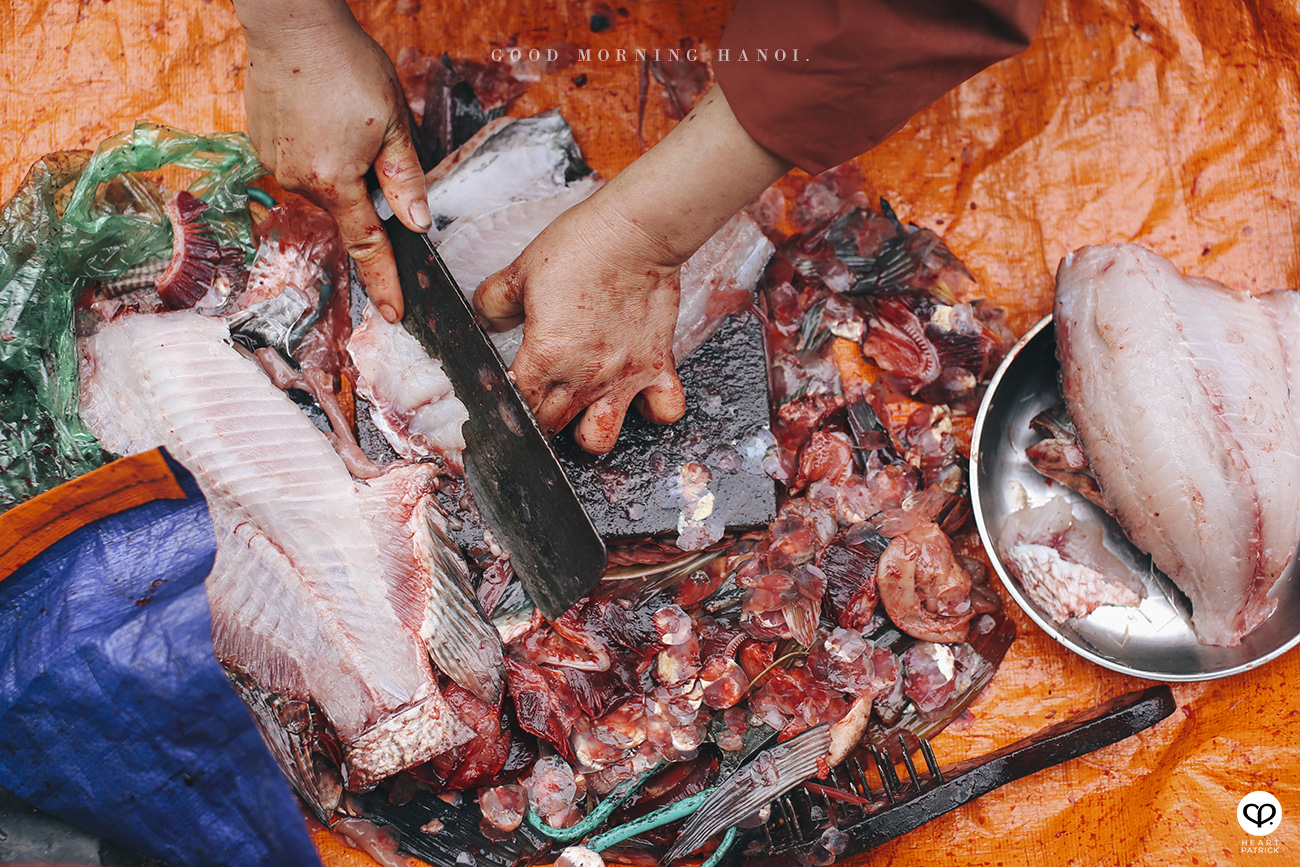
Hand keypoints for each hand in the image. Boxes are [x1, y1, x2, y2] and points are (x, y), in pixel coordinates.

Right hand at [234, 0, 428, 321]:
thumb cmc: (347, 66)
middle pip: (346, 207)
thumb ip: (406, 179)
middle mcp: (299, 181)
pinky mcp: (261, 145)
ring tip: (344, 116)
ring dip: (341, 165)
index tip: (393, 312)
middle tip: (371, 134)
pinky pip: (300, 163)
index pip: (368, 246)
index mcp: (335, 182)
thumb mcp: (393, 123)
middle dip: (365, 188)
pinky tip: (322, 115)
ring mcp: (275, 164)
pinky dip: (318, 150)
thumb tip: (418, 225)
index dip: (384, 281)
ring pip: (323, 184)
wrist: (291, 25)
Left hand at [476, 87, 791, 453]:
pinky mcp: (657, 366)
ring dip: (587, 433)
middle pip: (552, 427)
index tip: (507, 402)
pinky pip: (662, 410)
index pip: (518, 407)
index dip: (507, 410)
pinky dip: (652, 411)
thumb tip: (485, 321)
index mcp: (545, 356)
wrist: (635, 232)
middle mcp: (584, 376)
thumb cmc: (579, 248)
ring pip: (599, 439)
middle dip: (540, 423)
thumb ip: (493, 303)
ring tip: (583, 412)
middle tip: (539, 404)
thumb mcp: (520, 272)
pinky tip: (638, 398)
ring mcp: (624, 377)